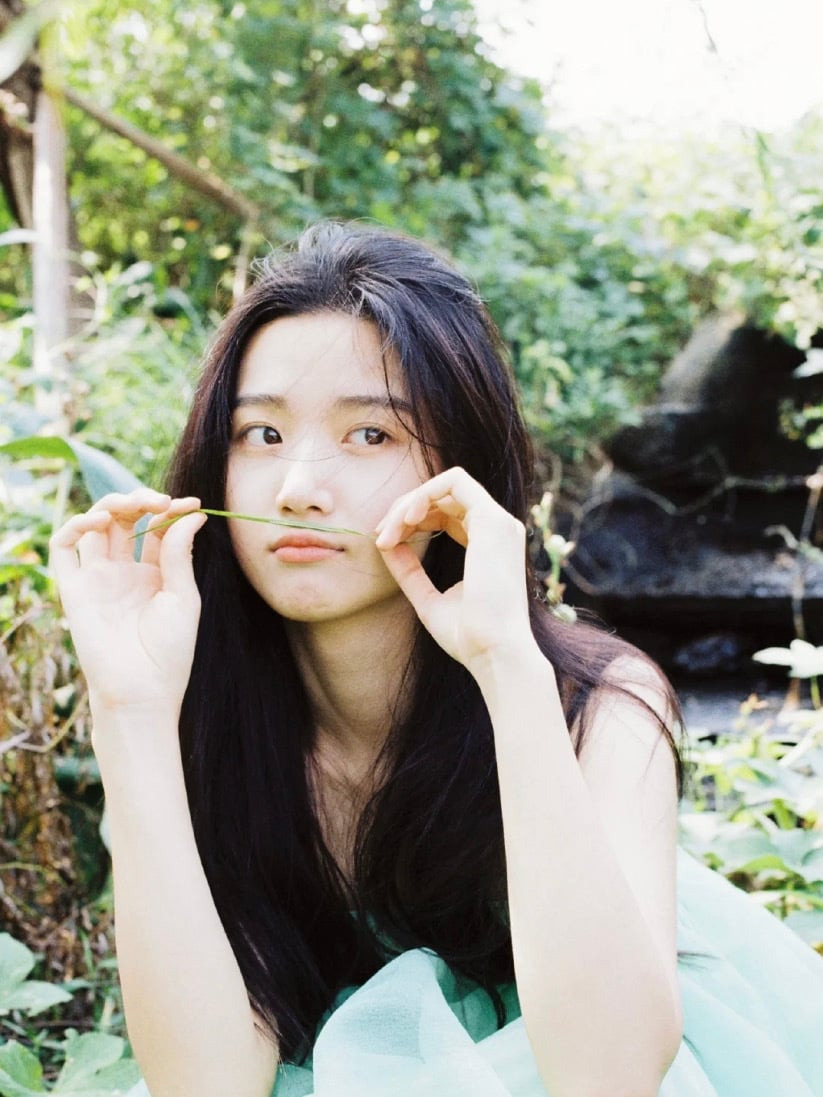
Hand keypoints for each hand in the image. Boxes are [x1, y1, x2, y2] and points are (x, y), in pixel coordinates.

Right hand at [49, 489, 206, 718]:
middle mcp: (124, 572)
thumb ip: (180, 554)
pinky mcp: (74, 589)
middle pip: (124, 520)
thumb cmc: (169, 652)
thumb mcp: (183, 597)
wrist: (142, 691)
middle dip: (140, 501)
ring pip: (95, 526)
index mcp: (155, 574)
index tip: (192, 504)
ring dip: (111, 505)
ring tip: (135, 504)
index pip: (156, 528)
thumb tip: (191, 514)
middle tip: (161, 501)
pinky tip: (100, 521)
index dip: (170, 511)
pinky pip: (63, 549)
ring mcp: (98, 578)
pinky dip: (75, 526)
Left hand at [374, 467, 535, 674]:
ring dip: (410, 502)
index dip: (411, 520)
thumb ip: (408, 570)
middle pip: (444, 496)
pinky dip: (425, 494)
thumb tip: (384, 544)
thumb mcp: (427, 598)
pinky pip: (455, 482)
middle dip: (404, 509)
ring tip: (388, 531)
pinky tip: (406, 519)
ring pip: (447, 484)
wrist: (493, 653)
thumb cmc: (468, 637)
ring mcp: (499, 522)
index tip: (384, 543)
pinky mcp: (492, 520)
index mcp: (489, 544)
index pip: (446, 513)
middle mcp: (498, 528)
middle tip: (380, 536)